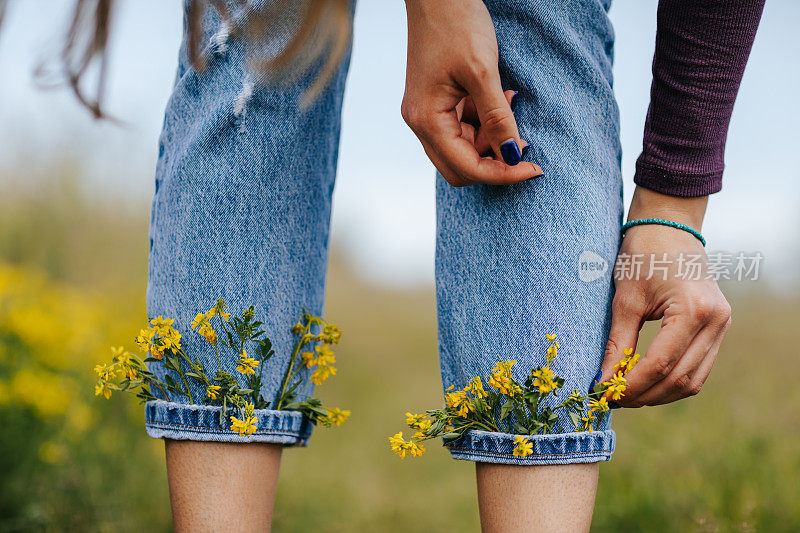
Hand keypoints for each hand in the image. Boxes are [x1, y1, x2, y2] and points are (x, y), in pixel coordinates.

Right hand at [401, 0, 542, 186]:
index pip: (466, 168)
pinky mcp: (435, 103)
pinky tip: (501, 99)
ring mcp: (426, 114)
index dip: (502, 174)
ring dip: (491, 140)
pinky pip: (462, 129)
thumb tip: (512, 156)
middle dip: (494, 163)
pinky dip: (485, 124)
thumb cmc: (456, 25)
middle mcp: (421, 123)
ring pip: (463, 150)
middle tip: (525, 147)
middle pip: (460, 168)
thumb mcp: (484, 72)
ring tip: (511, 106)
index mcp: (427, 119)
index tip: (534, 168)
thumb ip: (498, 118)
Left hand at [600, 187, 731, 406]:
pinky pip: (698, 368)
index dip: (632, 385)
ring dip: (659, 394)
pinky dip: (672, 381)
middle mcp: (716, 321)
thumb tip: (604, 381)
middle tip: (613, 400)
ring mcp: (722, 326)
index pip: (661, 363)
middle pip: (681, 378)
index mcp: (694, 310)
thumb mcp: (625, 299)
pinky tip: (645, 383)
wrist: (669, 227)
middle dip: (645, 395)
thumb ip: (618, 343)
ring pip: (693, 380)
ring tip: (626, 395)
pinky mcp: (718, 329)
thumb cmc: (643, 255)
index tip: (605, 395)